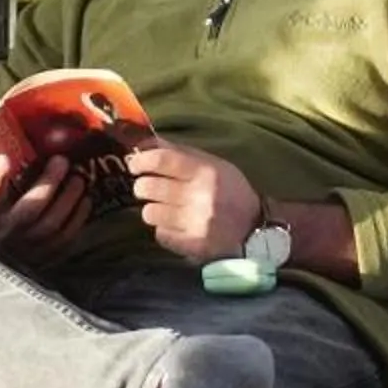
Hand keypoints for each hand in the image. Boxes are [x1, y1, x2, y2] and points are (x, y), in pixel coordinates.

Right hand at [0, 134, 90, 256]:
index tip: (6, 158)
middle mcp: (6, 231)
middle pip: (30, 210)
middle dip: (48, 184)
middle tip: (62, 160)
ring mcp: (26, 246)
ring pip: (52, 225)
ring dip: (69, 200)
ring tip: (78, 178)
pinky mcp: (43, 254)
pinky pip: (65, 239)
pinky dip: (77, 220)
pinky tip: (84, 201)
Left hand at [129, 141, 260, 262]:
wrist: (254, 228)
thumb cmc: (230, 190)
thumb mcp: (213, 164)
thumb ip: (180, 152)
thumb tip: (145, 143)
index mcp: (205, 171)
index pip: (162, 160)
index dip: (141, 161)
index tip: (134, 165)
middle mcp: (200, 196)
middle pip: (149, 187)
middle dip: (142, 187)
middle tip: (146, 188)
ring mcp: (195, 223)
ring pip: (149, 213)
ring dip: (152, 210)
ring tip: (164, 209)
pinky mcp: (193, 245)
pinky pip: (160, 235)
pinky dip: (163, 230)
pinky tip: (175, 226)